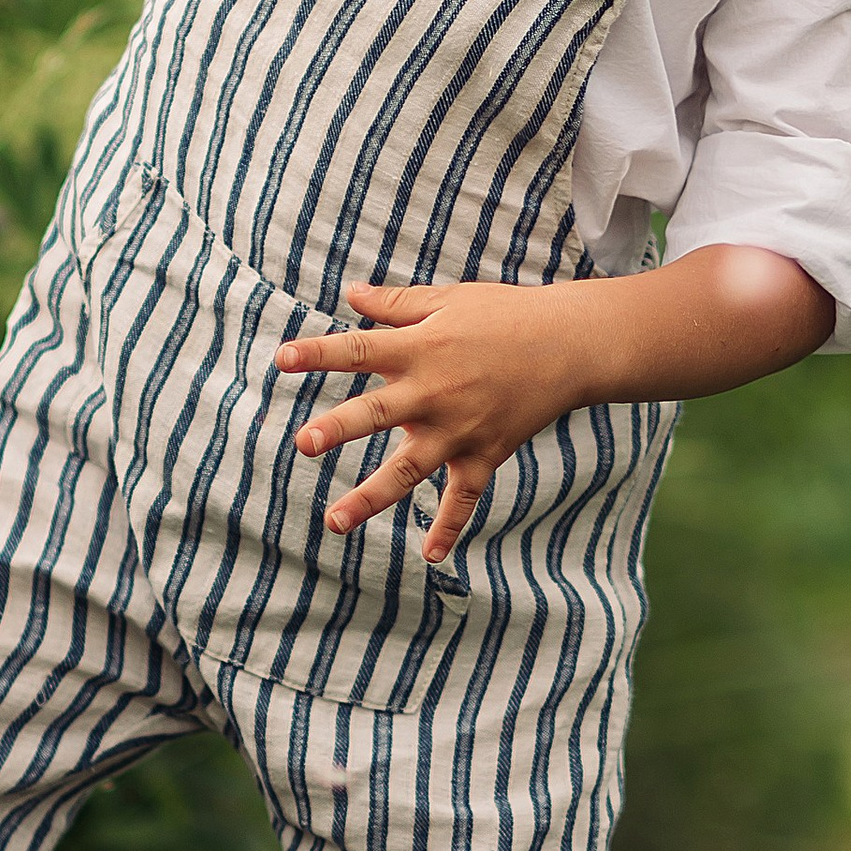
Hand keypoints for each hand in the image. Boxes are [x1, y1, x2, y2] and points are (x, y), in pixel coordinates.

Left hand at [278, 281, 595, 567]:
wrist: (569, 346)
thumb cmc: (505, 315)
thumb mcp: (448, 299)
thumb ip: (396, 304)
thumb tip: (350, 294)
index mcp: (421, 349)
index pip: (359, 350)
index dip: (318, 354)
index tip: (281, 361)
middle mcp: (435, 393)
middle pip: (378, 413)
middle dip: (339, 429)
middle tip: (303, 443)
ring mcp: (460, 430)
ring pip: (409, 470)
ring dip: (370, 497)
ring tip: (334, 521)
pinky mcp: (485, 454)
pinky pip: (463, 498)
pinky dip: (448, 527)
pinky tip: (429, 556)